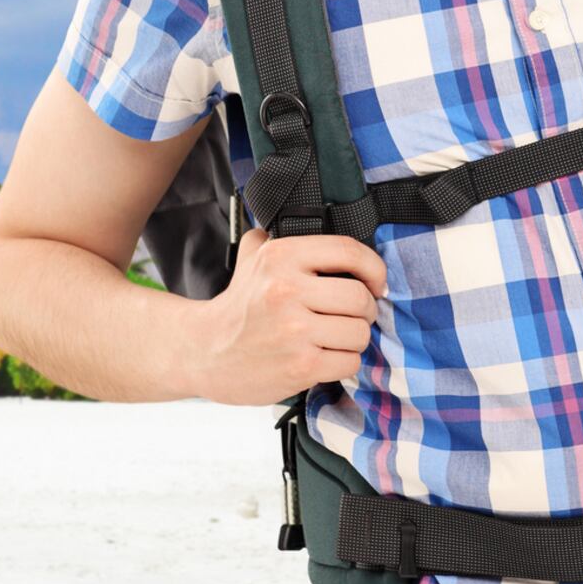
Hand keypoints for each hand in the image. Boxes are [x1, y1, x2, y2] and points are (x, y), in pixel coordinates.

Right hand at [192, 225, 387, 405]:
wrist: (206, 351)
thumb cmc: (239, 306)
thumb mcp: (251, 258)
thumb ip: (275, 233)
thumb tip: (313, 218)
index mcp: (281, 256)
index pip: (348, 251)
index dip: (374, 268)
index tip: (376, 282)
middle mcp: (286, 290)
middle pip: (360, 298)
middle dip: (365, 310)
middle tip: (352, 315)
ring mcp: (294, 331)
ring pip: (359, 333)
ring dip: (354, 339)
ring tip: (335, 337)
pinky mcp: (300, 366)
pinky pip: (350, 362)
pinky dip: (343, 362)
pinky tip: (325, 357)